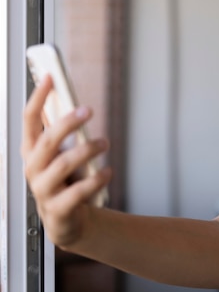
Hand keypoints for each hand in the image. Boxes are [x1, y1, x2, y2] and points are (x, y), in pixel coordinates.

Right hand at [21, 75, 111, 247]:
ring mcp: (43, 190)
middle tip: (87, 110)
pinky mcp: (58, 210)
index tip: (51, 77)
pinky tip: (108, 172)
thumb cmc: (67, 181)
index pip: (29, 120)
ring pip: (63, 164)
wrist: (70, 221)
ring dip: (88, 150)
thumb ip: (65, 134)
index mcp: (32, 152)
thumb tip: (76, 102)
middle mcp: (33, 169)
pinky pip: (78, 192)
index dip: (38, 98)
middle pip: (46, 141)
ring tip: (105, 143)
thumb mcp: (63, 155)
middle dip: (67, 123)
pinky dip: (97, 179)